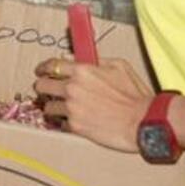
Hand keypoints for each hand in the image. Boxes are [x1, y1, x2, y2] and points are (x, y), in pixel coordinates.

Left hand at [32, 57, 154, 152]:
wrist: (143, 121)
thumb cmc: (135, 95)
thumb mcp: (119, 66)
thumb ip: (96, 61)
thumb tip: (79, 59)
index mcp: (82, 71)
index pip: (51, 65)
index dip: (43, 68)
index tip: (41, 71)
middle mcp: (72, 88)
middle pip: (41, 85)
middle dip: (44, 86)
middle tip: (48, 90)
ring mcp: (72, 108)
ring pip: (47, 106)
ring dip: (53, 106)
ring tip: (61, 107)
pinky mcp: (75, 126)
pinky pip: (60, 123)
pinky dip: (65, 122)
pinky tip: (74, 120)